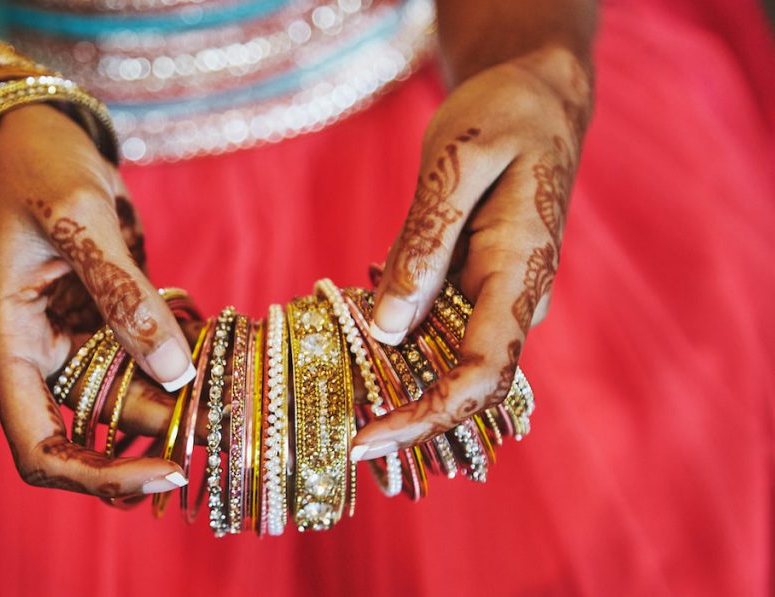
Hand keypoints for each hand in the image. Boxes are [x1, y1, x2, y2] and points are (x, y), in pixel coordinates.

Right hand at [0, 104, 195, 496]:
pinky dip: (183, 364)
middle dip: (162, 436)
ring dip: (182, 403)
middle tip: (232, 425)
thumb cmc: (37, 168)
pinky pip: (145, 360)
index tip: (167, 472)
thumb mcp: (79, 219)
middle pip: (96, 430)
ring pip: (129, 398)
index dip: (99, 477)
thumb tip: (173, 371)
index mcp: (7, 345)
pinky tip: (227, 361)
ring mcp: (70, 343)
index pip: (40, 449)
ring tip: (242, 396)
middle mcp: (36, 358)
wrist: (31, 138)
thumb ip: (122, 295)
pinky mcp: (101, 324)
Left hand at [353, 45, 592, 459]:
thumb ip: (426, 243)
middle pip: (462, 382)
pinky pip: (435, 324)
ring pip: (445, 358)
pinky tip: (363, 310)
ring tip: (338, 373)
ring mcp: (497, 296)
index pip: (482, 373)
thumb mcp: (457, 161)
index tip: (370, 439)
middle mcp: (515, 299)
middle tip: (339, 429)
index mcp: (519, 273)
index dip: (427, 416)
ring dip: (396, 377)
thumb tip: (389, 328)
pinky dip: (396, 332)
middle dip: (404, 413)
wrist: (537, 98)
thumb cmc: (504, 118)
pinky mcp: (476, 285)